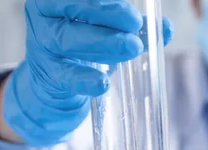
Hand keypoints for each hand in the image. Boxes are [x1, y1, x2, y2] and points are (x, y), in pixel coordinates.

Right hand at [3, 0, 173, 146]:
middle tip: (135, 24)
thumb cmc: (84, 45)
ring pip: (69, 39)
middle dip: (108, 14)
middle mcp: (45, 13)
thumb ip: (135, 28)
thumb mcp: (108, 30)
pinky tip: (102, 83)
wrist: (56, 80)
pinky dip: (84, 79)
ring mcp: (41, 42)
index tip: (132, 10)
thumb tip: (166, 28)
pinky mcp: (47, 72)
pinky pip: (65, 74)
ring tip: (132, 47)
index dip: (107, 0)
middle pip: (75, 8)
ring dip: (104, 43)